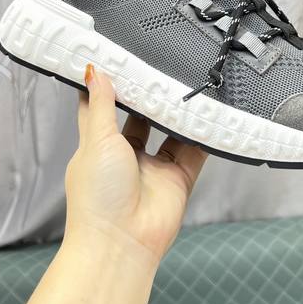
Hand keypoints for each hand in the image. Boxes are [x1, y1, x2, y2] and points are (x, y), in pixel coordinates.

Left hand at [64, 63, 207, 266]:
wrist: (123, 243)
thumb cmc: (98, 196)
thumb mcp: (97, 141)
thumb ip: (101, 106)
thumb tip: (93, 72)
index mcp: (98, 147)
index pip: (100, 109)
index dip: (107, 86)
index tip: (117, 60)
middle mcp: (126, 156)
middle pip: (141, 118)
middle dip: (150, 97)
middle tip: (163, 66)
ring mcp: (153, 169)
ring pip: (169, 132)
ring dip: (177, 114)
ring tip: (188, 83)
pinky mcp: (178, 180)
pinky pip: (194, 152)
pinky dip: (202, 135)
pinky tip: (209, 114)